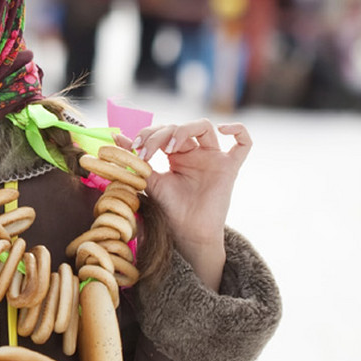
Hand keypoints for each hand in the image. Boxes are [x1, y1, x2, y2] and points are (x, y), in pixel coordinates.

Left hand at [120, 119, 251, 288]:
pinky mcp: (230, 168)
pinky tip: (224, 129)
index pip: (164, 130)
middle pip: (179, 127)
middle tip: (145, 151)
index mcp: (177, 155)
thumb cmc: (170, 210)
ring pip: (204, 127)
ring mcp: (214, 159)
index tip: (133, 148)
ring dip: (183, 130)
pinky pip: (244, 143)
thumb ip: (136, 160)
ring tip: (169, 147)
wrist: (187, 233)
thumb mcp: (149, 181)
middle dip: (159, 135)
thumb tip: (116, 139)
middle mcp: (196, 153)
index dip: (148, 134)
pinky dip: (238, 130)